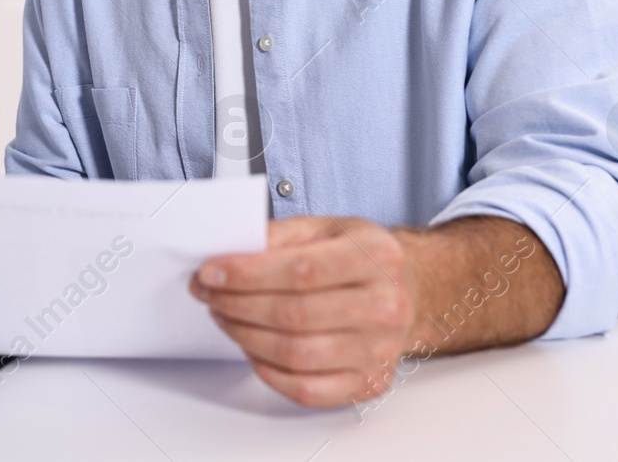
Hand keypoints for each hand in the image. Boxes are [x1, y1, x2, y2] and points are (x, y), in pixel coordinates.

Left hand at [190, 216, 415, 406]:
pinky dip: (268, 372)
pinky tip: (252, 348)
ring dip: (246, 336)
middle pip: (294, 314)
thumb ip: (279, 236)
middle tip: (209, 294)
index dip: (247, 274)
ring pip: (297, 354)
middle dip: (238, 304)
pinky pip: (307, 389)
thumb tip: (229, 253)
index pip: (300, 270)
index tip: (210, 273)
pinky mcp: (370, 383)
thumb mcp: (326, 228)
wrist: (409, 291)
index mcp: (376, 257)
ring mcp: (380, 350)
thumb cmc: (362, 258)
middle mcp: (386, 306)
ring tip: (225, 317)